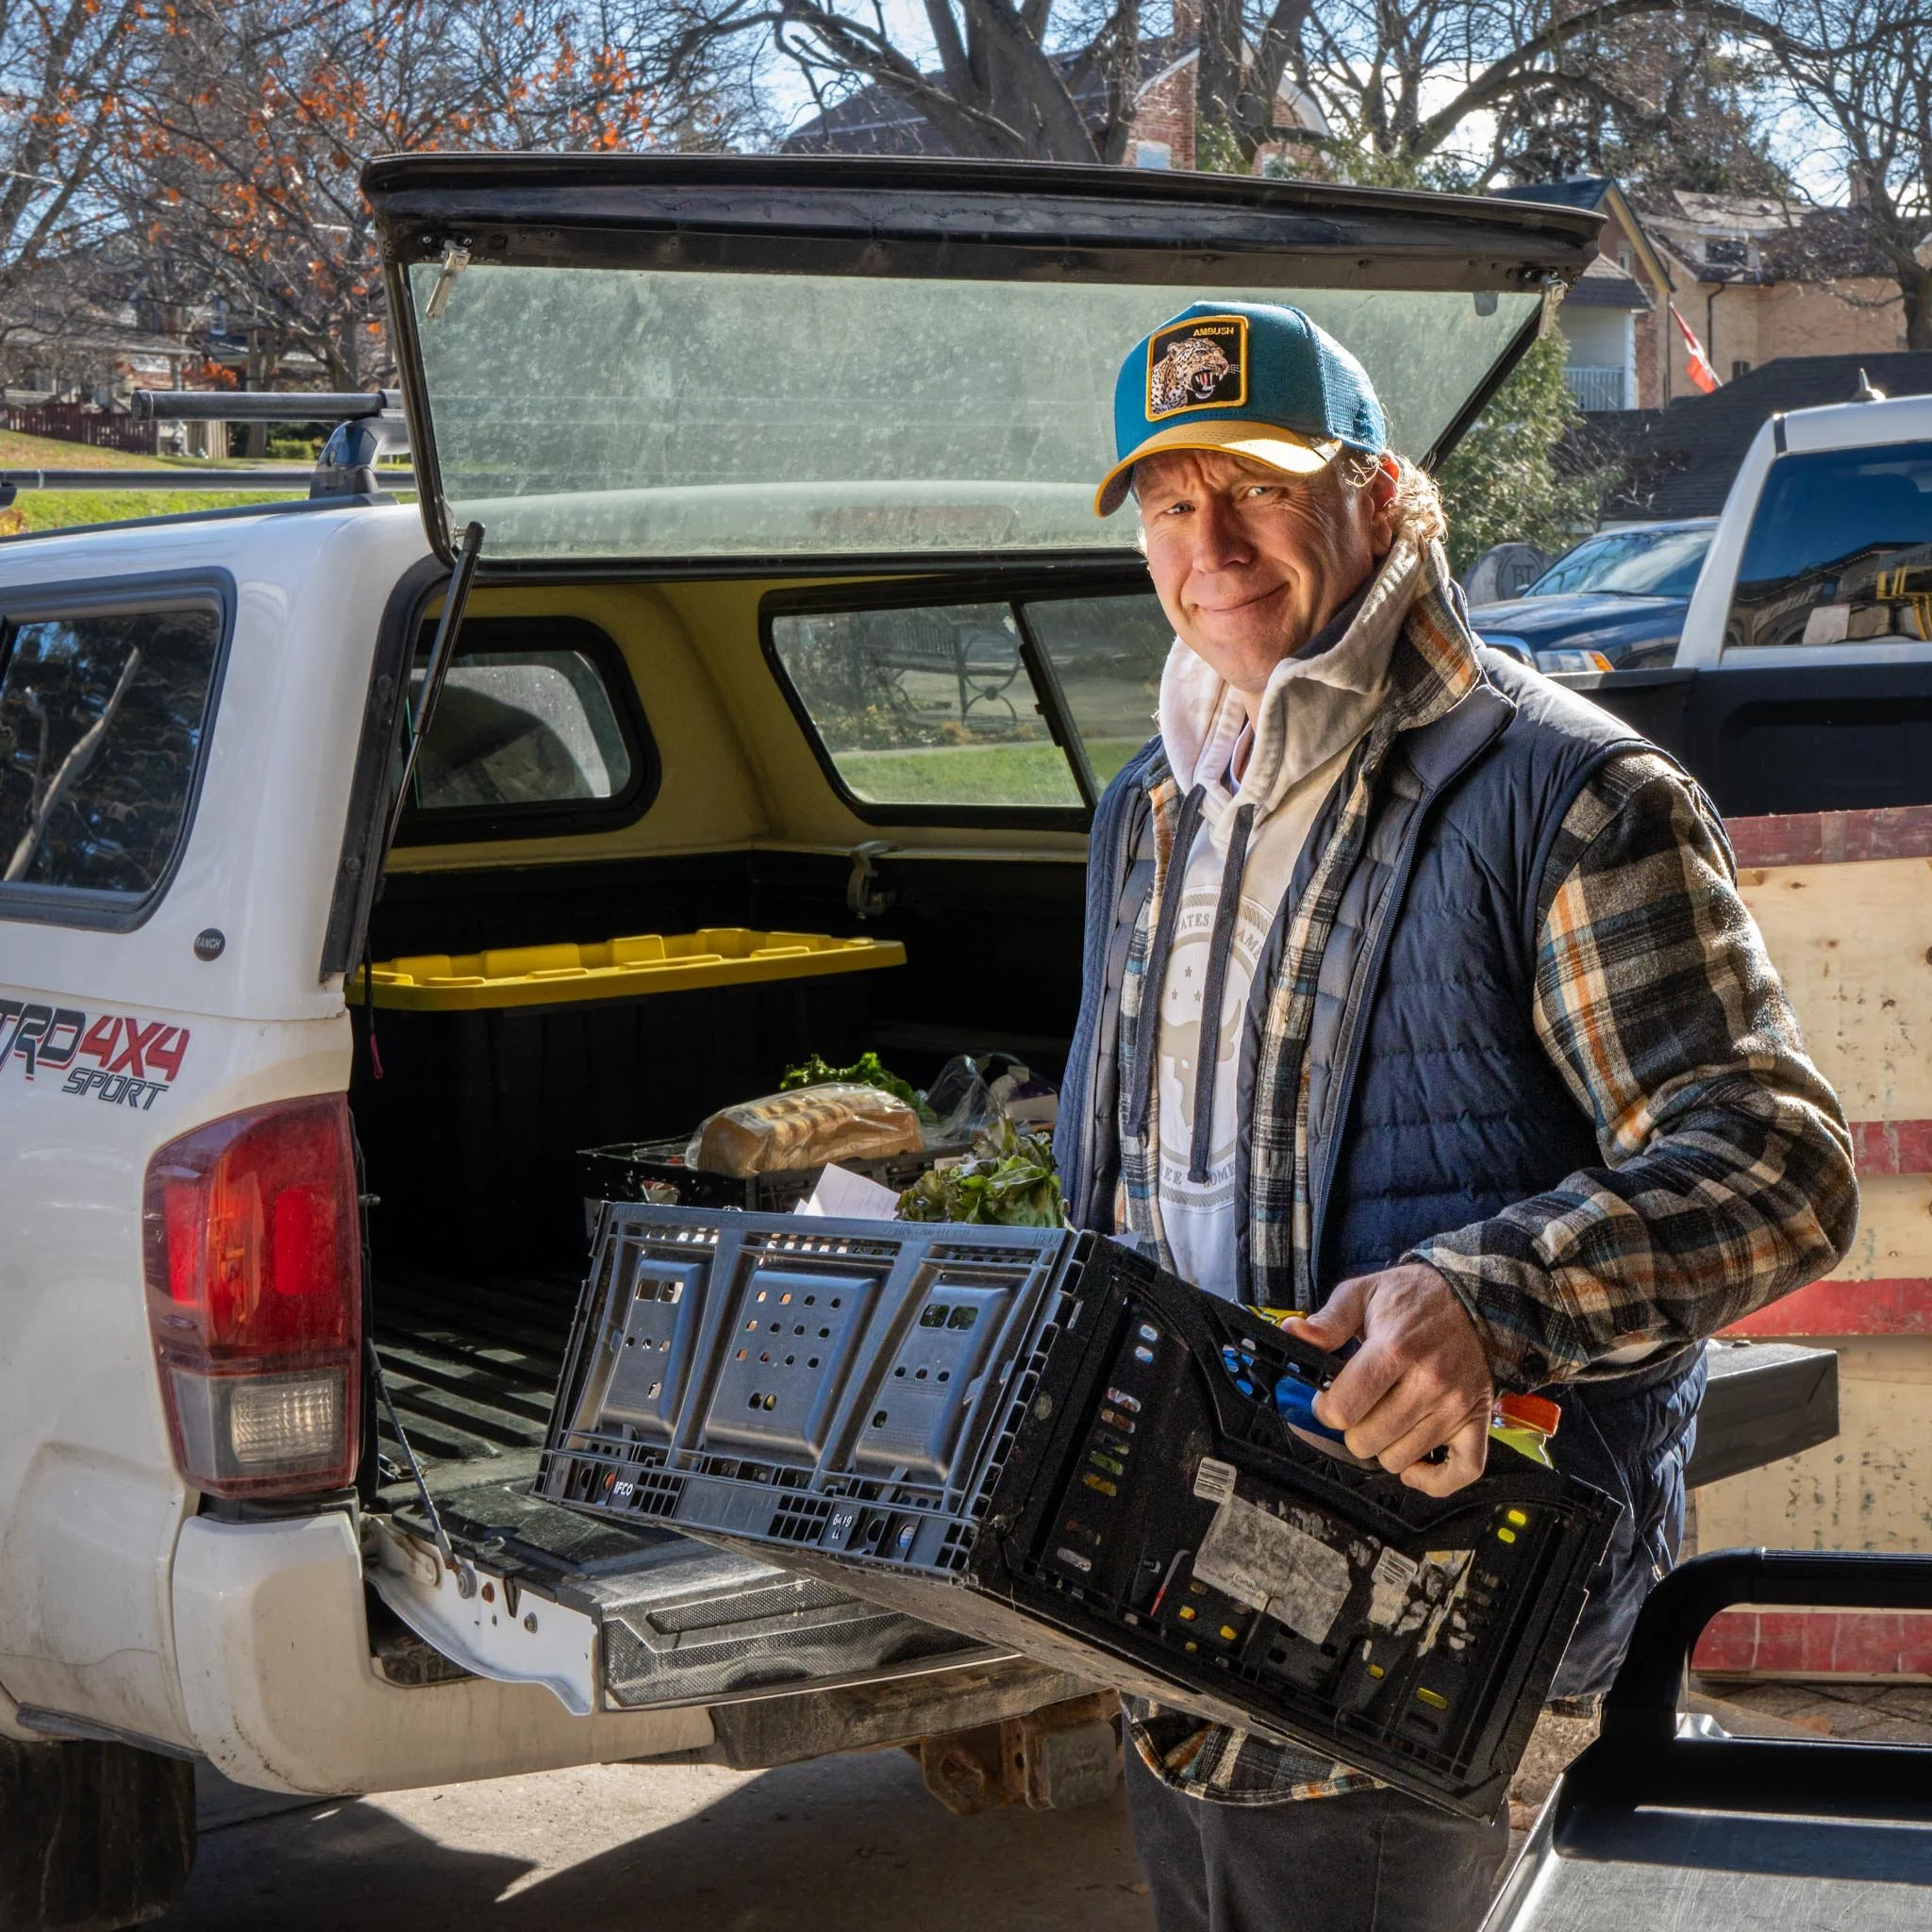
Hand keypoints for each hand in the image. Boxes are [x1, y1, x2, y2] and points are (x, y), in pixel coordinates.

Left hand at [1294, 1263, 1493, 1495]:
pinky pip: (1459, 1473)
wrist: (1472, 1300)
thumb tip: (1293, 1333)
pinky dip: (1433, 1479)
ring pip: (1399, 1460)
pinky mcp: (1477, 1422)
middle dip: (1352, 1428)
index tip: (1328, 1399)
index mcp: (1394, 1350)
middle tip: (1360, 1406)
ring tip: (1386, 1419)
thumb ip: (1327, 1320)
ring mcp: (1455, 1407)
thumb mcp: (1362, 1294)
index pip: (1343, 1410)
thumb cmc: (1412, 1299)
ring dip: (1385, 1446)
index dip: (1324, 1409)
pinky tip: (1414, 1461)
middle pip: (1366, 1441)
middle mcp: (1429, 1383)